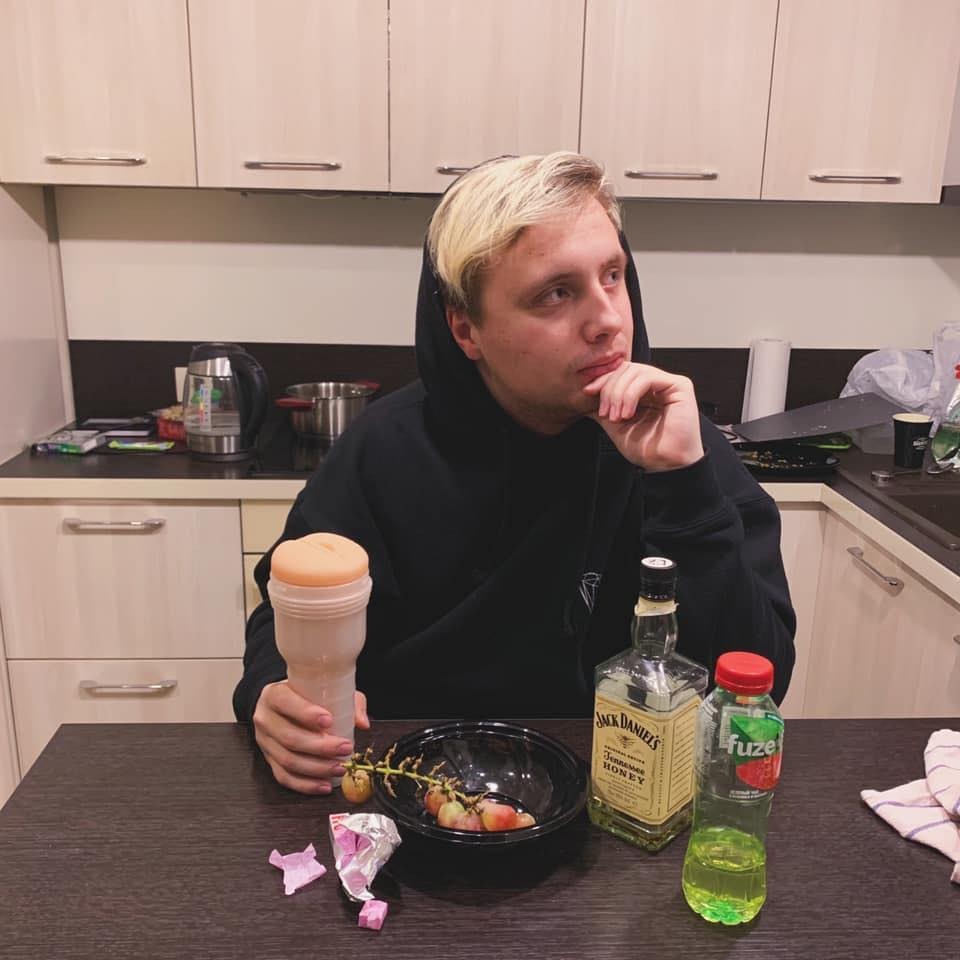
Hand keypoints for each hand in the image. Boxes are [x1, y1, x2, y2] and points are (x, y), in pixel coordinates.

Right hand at [253, 683, 370, 794]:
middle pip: (289, 737)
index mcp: (274, 695)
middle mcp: (265, 718)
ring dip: (317, 768)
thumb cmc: (306, 695)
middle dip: (320, 747)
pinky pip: (284, 777)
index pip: (286, 703)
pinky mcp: (269, 760)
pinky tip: (324, 785)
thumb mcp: (326, 689)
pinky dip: (306, 784)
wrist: (281, 705)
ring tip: (339, 768)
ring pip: (288, 760)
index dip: (306, 713)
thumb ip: (346, 701)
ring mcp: (265, 742)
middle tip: (345, 748)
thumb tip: (362, 723)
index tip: (329, 720)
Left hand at [583, 362, 703, 470]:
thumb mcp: (615, 424)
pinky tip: (628, 413)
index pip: (620, 373)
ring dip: (619, 394)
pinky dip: (631, 394)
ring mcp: (669, 384)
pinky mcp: (680, 386)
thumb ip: (603, 406)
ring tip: (616, 417)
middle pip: (626, 369)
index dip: (603, 380)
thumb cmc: (646, 449)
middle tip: (605, 413)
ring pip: (634, 372)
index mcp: (644, 391)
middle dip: (609, 389)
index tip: (588, 392)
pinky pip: (647, 378)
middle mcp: (657, 384)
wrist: (664, 465)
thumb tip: (585, 392)